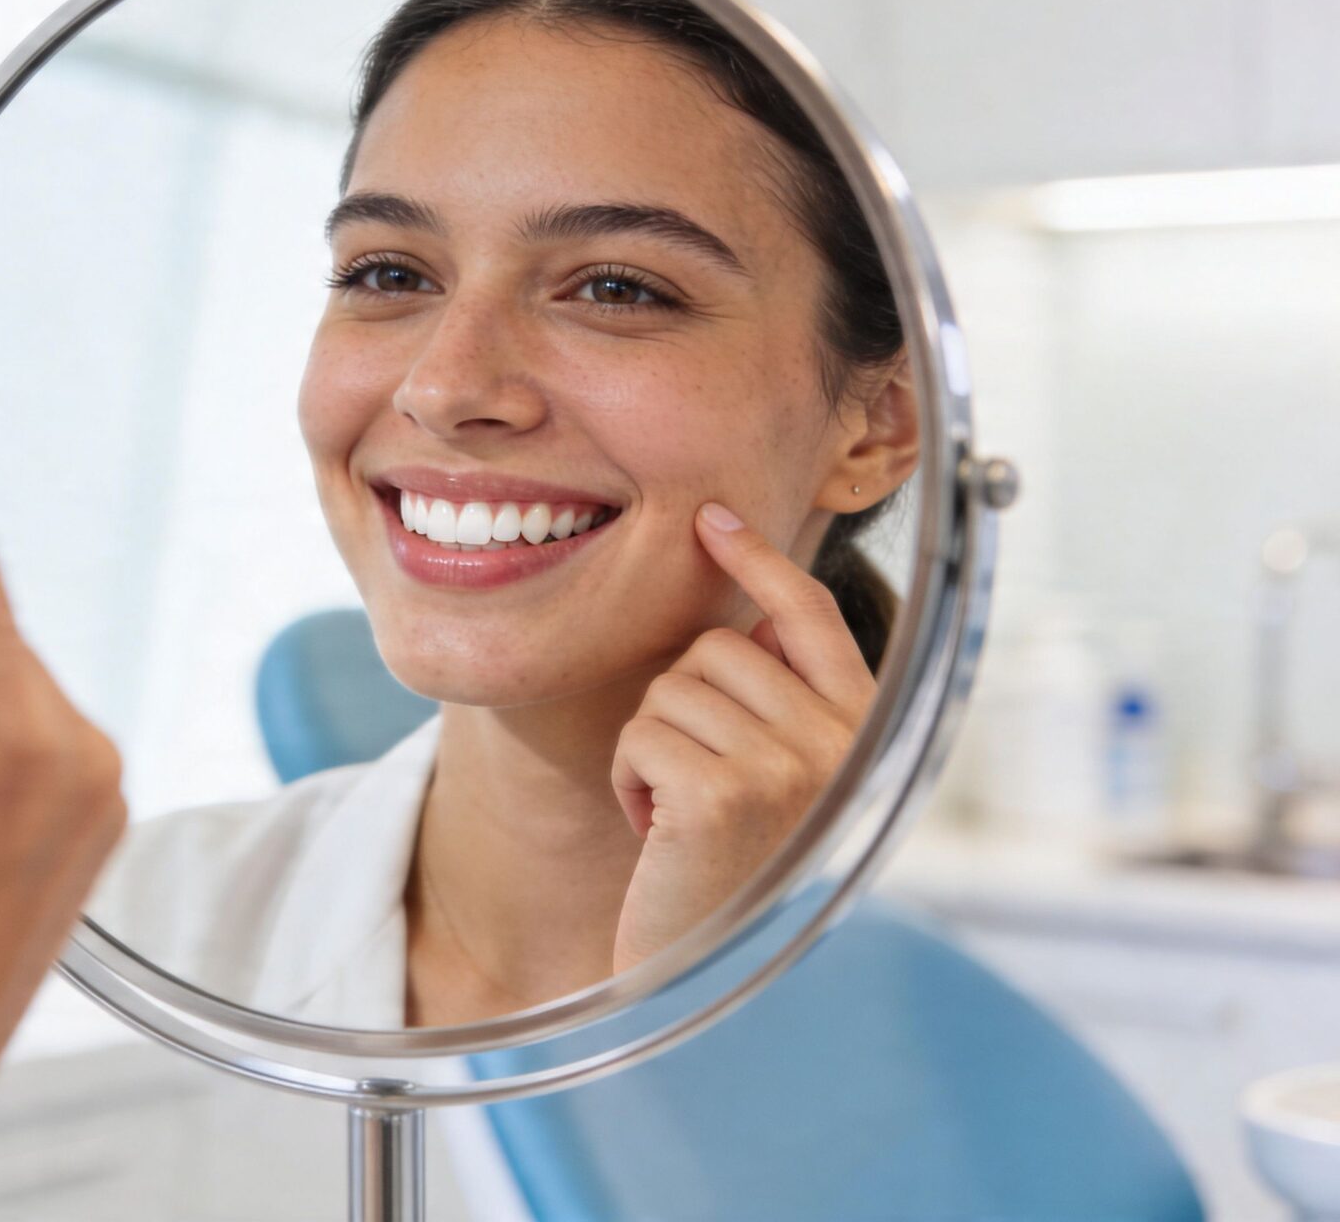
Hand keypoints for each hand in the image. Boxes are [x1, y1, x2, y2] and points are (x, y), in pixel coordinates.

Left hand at [610, 502, 874, 973]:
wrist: (703, 972)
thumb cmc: (729, 869)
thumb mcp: (774, 777)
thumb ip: (776, 700)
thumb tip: (748, 614)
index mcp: (860, 731)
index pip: (811, 615)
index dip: (760, 559)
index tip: (712, 518)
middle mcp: (838, 744)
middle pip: (717, 648)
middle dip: (680, 706)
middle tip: (695, 784)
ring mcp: (788, 767)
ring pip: (670, 688)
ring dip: (652, 748)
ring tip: (681, 815)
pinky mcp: (725, 794)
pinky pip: (641, 734)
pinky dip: (629, 779)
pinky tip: (657, 833)